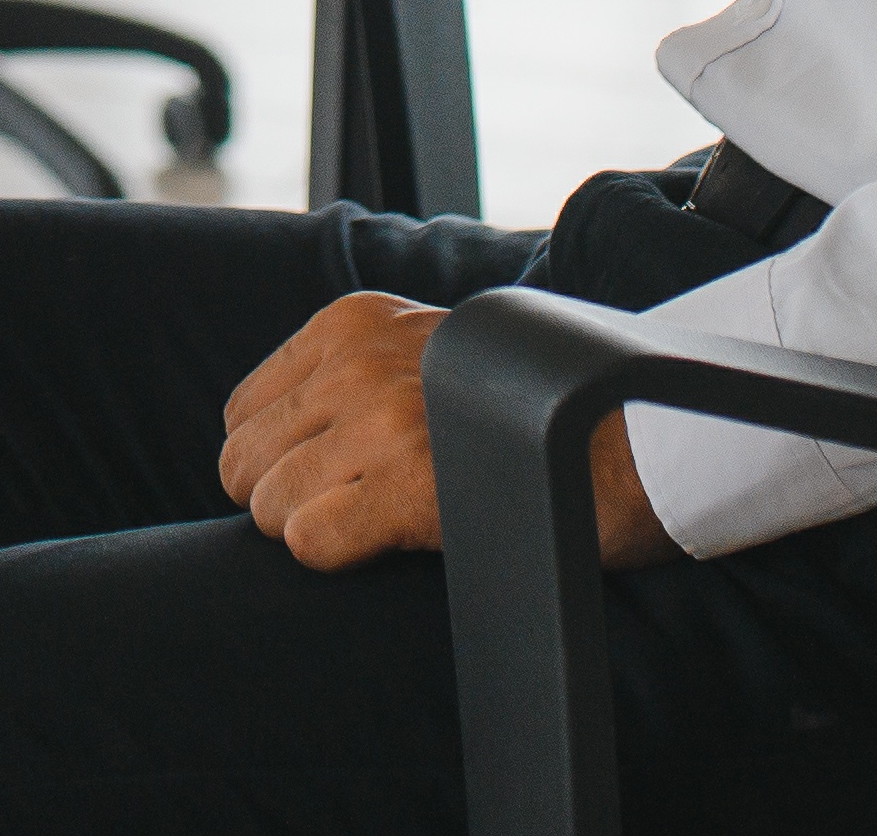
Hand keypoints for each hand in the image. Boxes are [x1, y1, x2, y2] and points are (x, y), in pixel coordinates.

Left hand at [213, 292, 677, 572]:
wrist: (633, 433)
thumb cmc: (529, 410)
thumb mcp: (426, 354)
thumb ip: (351, 378)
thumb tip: (269, 447)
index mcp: (350, 323)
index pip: (243, 413)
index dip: (278, 461)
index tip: (329, 479)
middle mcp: (354, 361)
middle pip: (244, 463)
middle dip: (287, 499)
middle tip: (353, 510)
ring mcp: (379, 418)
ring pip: (268, 505)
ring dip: (315, 530)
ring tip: (383, 522)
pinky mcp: (408, 482)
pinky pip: (308, 539)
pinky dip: (339, 554)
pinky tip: (392, 539)